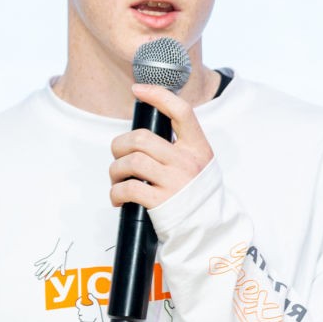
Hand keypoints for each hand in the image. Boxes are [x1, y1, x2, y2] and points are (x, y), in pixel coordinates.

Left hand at [108, 83, 214, 209]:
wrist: (207, 231)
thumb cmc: (195, 195)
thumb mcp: (197, 164)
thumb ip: (178, 147)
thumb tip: (143, 134)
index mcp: (198, 148)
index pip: (182, 112)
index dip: (159, 95)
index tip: (139, 90)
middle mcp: (187, 163)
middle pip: (142, 139)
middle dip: (120, 145)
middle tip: (118, 155)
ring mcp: (174, 183)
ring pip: (131, 162)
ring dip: (115, 170)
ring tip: (117, 178)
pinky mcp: (161, 203)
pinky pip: (128, 189)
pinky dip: (116, 192)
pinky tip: (118, 198)